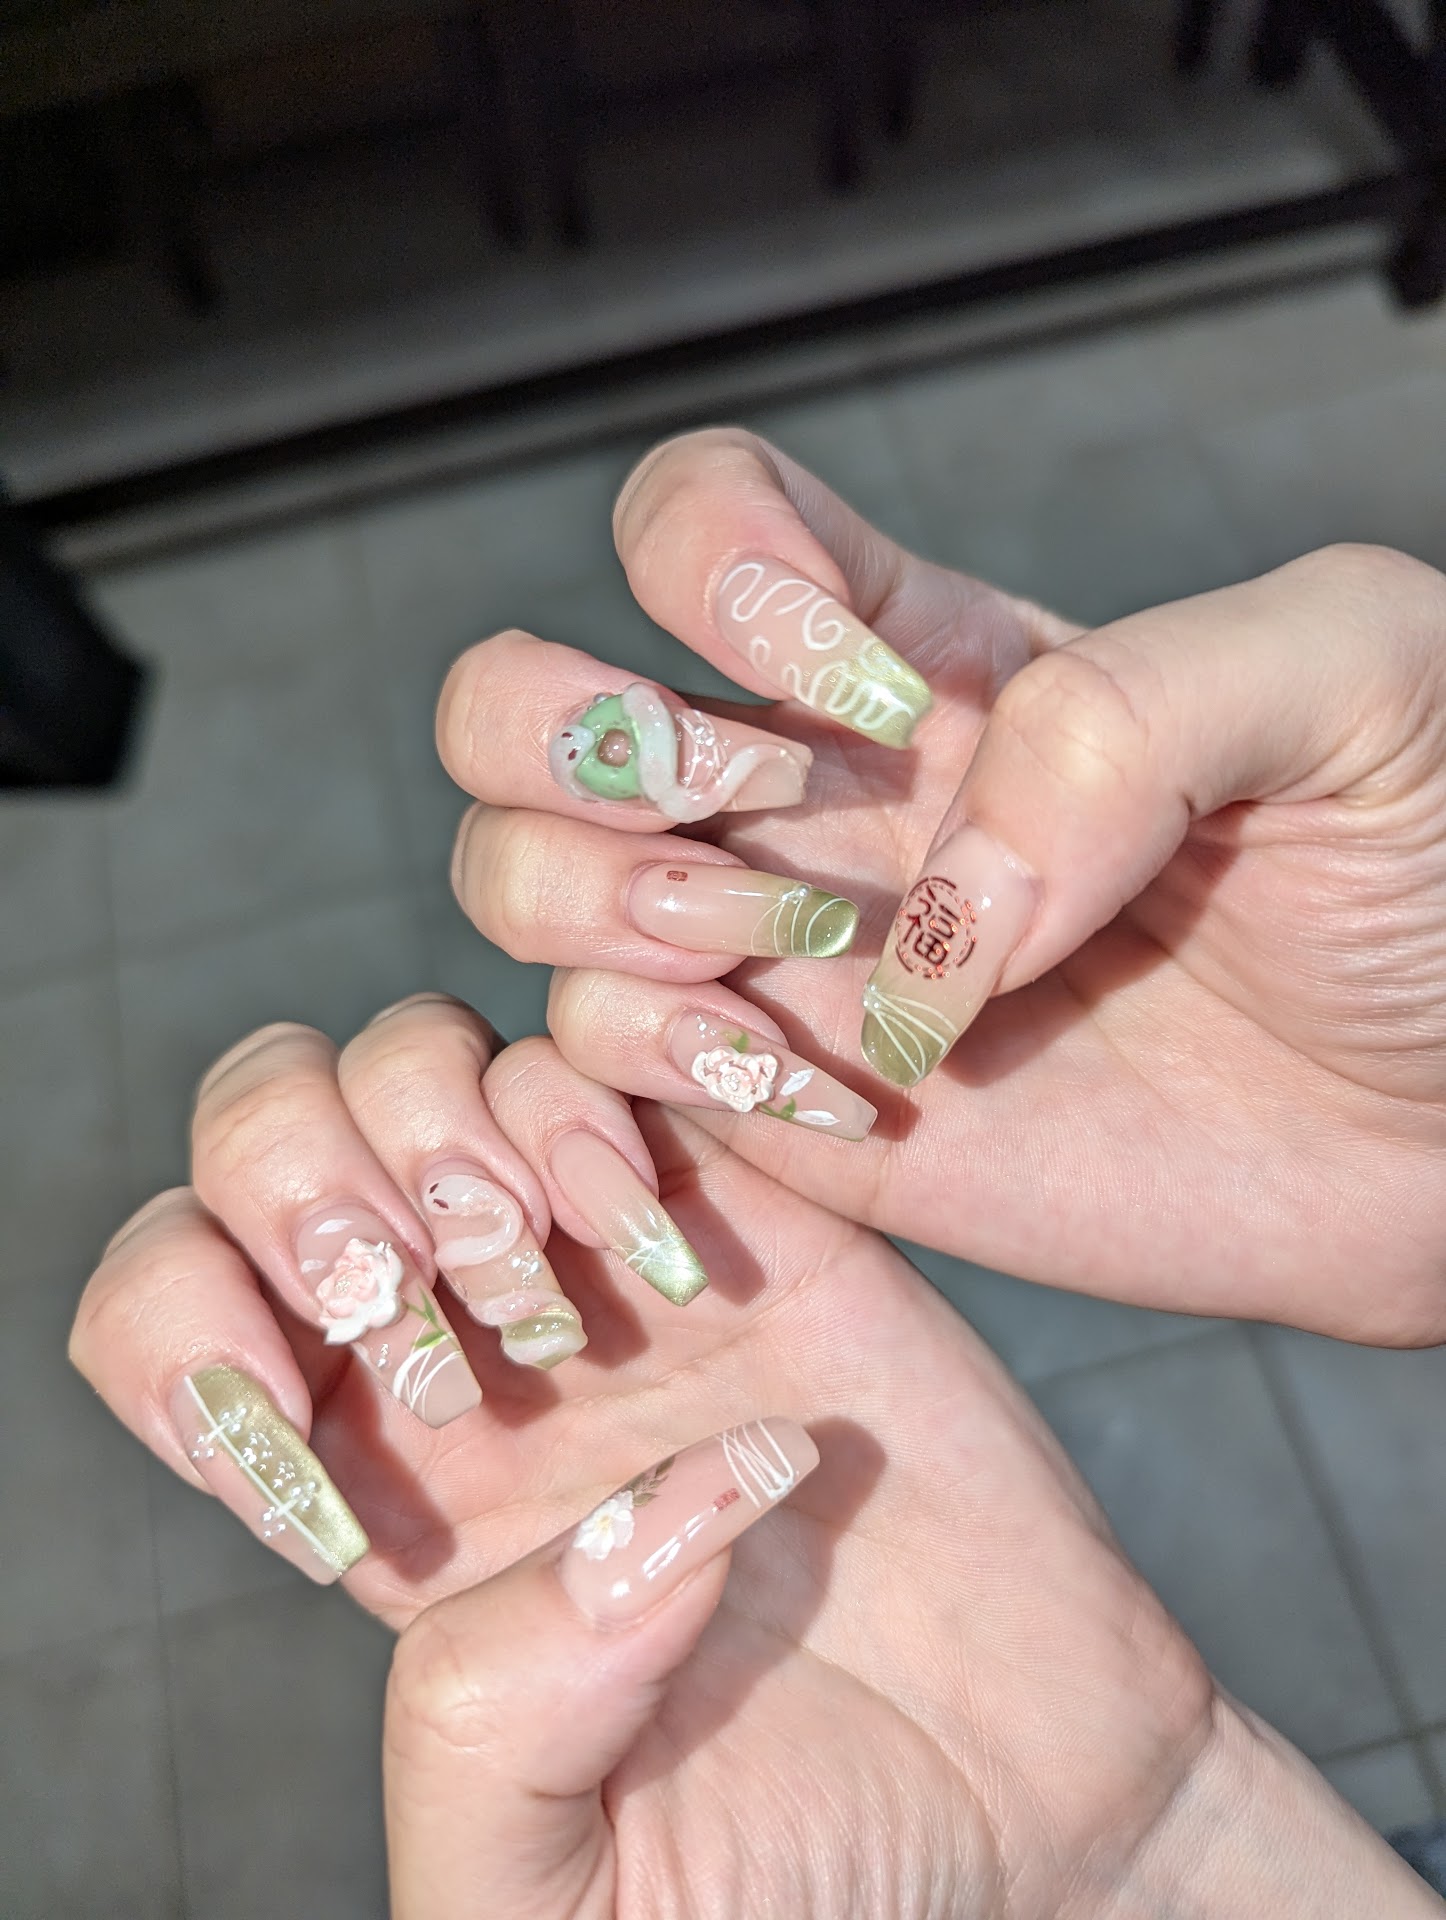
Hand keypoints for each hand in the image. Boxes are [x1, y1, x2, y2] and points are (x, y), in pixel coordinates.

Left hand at [70, 1000, 1436, 1914]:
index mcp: (372, 1493)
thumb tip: (608, 1524)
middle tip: (436, 1329)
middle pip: (274, 1130)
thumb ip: (484, 1738)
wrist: (1030, 1823)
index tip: (306, 1456)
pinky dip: (628, 1089)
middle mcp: (473, 1348)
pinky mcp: (767, 1211)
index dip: (183, 1329)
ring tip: (583, 1291)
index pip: (171, 1310)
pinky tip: (688, 1255)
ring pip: (438, 1058)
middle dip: (310, 1185)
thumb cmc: (789, 1882)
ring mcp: (620, 1263)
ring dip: (472, 1139)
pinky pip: (642, 1052)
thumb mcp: (556, 1898)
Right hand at [438, 430, 1445, 1342]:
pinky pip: (604, 1072)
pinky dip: (655, 1074)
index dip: (708, 561)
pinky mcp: (803, 1117)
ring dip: (600, 908)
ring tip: (785, 960)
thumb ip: (1135, 704)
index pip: (695, 520)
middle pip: (522, 702)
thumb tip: (935, 901)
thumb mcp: (1356, 681)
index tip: (860, 675)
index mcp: (925, 653)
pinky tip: (833, 1097)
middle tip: (754, 812)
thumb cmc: (1437, 878)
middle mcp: (820, 796)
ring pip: (524, 884)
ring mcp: (794, 959)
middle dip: (573, 738)